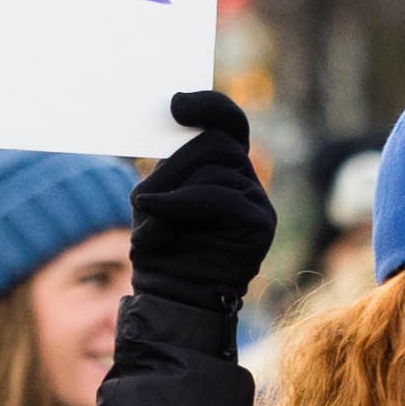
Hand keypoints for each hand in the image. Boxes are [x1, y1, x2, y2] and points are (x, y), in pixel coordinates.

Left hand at [131, 91, 276, 312]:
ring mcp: (258, 202)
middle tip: (144, 198)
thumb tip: (171, 131)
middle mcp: (245, 182)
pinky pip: (219, 196)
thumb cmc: (160, 252)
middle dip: (174, 165)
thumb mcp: (154, 200)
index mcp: (223, 170)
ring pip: (216, 167)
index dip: (209, 105)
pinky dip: (181, 204)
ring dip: (171, 193)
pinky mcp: (260, 224)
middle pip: (217, 142)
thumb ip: (169, 170)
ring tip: (149, 224)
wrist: (172, 302)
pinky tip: (156, 216)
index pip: (229, 123)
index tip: (176, 103)